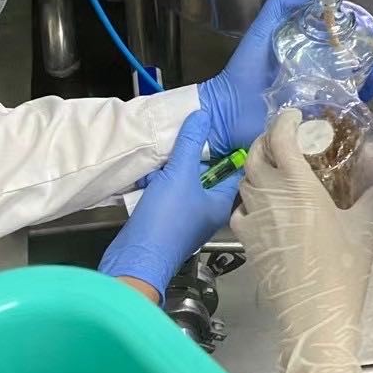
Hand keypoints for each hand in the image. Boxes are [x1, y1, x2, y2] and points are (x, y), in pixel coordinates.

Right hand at [99, 110, 240, 296]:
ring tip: (171, 146)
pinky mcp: (169, 218)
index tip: (224, 124)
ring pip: (188, 180)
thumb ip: (190, 143)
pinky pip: (171, 190)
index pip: (236, 168)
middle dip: (199, 152)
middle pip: (210, 172)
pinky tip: (154, 169)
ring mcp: (189, 214)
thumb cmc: (166, 220)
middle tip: (194, 129)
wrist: (136, 257)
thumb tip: (203, 115)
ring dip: (178, 165)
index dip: (231, 146)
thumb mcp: (179, 174)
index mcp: (222, 201)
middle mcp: (210, 209)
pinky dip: (164, 179)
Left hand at [199, 0, 372, 154]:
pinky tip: (369, 94)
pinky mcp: (319, 119)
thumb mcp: (264, 29)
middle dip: (372, 56)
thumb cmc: (246, 69)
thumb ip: (281, 5)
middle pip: (353, 62)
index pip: (338, 39)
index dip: (357, 32)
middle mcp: (317, 72)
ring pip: (355, 85)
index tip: (369, 27)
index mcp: (306, 51)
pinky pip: (346, 110)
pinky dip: (362, 102)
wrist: (230, 111)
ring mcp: (320, 97)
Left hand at [230, 110, 372, 372]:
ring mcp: (253, 219)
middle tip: (281, 138)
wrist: (313, 315)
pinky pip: (239, 210)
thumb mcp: (363, 230)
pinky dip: (246, 200)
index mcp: (298, 185)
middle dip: (265, 140)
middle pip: (255, 155)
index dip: (283, 122)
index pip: (280, 139)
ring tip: (271, 167)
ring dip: (254, 167)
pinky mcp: (245, 242)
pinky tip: (259, 206)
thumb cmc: (342, 269)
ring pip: (244, 180)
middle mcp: (269, 196)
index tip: (293, 115)